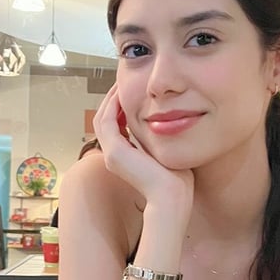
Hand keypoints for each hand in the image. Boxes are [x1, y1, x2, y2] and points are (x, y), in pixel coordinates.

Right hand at [94, 84, 193, 214]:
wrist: (172, 197)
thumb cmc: (177, 180)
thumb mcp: (167, 152)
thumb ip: (161, 138)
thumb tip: (168, 121)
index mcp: (125, 157)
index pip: (116, 126)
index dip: (120, 108)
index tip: (132, 92)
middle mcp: (114, 156)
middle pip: (106, 120)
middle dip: (113, 100)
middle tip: (122, 82)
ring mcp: (111, 154)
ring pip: (102, 118)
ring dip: (110, 99)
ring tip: (120, 83)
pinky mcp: (114, 152)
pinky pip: (106, 120)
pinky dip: (112, 105)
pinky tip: (122, 93)